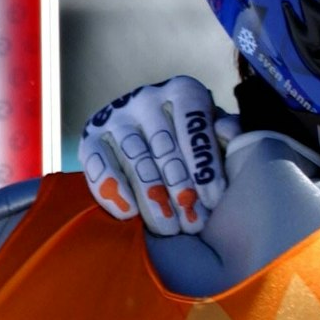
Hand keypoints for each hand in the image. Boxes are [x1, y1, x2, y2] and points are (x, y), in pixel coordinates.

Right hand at [78, 76, 237, 235]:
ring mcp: (116, 116)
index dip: (204, 164)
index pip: (194, 125)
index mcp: (183, 92)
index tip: (214, 199)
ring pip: (135, 159)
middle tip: (194, 223)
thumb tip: (228, 135)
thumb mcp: (217, 134)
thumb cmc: (196, 141)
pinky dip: (112, 189)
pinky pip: (97, 163)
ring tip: (169, 228)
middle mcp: (146, 98)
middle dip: (181, 189)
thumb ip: (229, 134)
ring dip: (152, 197)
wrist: (150, 138)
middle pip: (164, 147)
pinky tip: (129, 214)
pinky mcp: (90, 135)